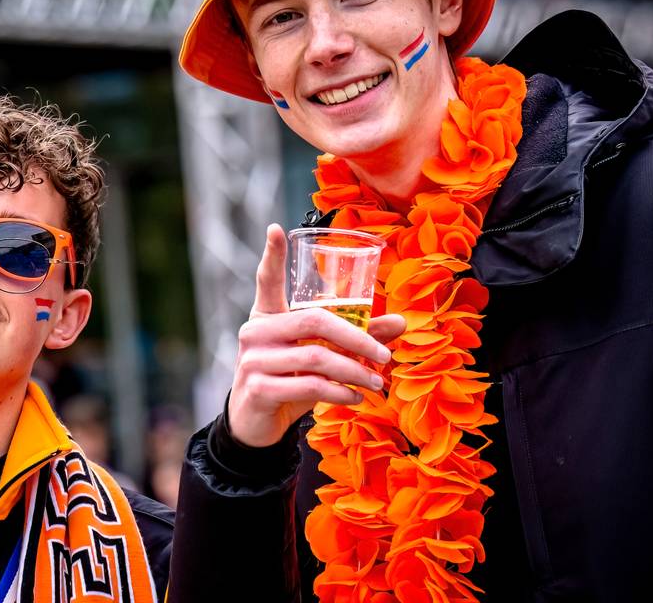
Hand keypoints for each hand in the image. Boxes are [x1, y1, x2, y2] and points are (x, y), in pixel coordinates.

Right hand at [226, 225, 405, 447]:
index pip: (266, 280)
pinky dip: (341, 393)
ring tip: (377, 383)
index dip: (272, 255)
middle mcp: (255, 332)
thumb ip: (353, 336)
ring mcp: (253, 360)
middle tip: (384, 355)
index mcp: (266, 316)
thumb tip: (400, 322)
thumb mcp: (317, 355)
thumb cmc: (289, 379)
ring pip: (317, 358)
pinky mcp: (258, 389)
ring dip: (355, 372)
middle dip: (357, 338)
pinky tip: (355, 397)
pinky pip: (310, 386)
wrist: (256, 422)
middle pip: (313, 321)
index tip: (276, 229)